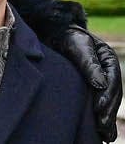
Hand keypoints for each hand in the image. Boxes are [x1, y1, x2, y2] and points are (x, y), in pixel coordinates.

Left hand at [55, 25, 120, 141]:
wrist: (52, 31)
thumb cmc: (65, 36)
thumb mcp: (78, 46)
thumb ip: (89, 64)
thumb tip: (100, 85)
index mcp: (108, 59)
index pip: (112, 81)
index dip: (107, 96)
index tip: (99, 109)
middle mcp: (107, 71)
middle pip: (112, 95)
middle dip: (108, 112)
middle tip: (101, 128)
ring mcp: (99, 79)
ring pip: (107, 101)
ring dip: (106, 118)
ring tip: (106, 136)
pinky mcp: (89, 85)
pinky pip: (97, 102)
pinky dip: (100, 116)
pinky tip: (99, 132)